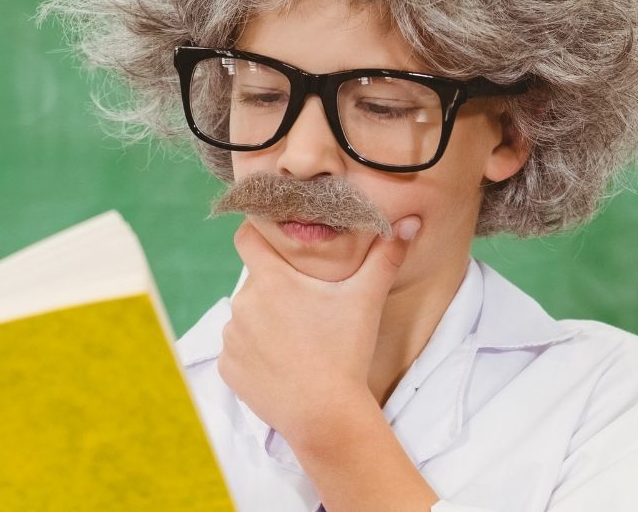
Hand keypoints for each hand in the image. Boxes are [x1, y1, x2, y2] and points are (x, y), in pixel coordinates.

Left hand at [217, 216, 420, 441]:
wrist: (326, 416)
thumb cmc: (346, 352)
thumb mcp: (366, 300)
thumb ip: (385, 257)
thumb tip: (408, 222)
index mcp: (270, 280)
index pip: (247, 237)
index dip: (259, 232)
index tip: (276, 238)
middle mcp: (242, 304)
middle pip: (255, 281)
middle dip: (276, 287)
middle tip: (306, 304)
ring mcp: (231, 338)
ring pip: (246, 316)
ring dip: (264, 321)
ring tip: (297, 339)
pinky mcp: (228, 369)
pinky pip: (238, 350)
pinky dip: (255, 353)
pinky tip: (282, 364)